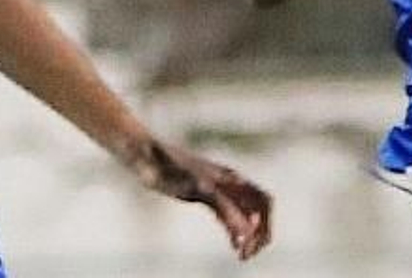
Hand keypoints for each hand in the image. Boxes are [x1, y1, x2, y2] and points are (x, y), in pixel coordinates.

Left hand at [128, 137, 271, 259]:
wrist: (147, 156)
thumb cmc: (170, 168)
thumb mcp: (198, 188)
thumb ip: (222, 206)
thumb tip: (244, 231)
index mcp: (232, 179)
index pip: (262, 201)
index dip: (265, 224)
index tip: (253, 245)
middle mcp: (230, 183)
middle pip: (258, 209)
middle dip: (260, 232)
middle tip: (248, 255)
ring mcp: (219, 190)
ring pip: (244, 213)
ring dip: (248, 235)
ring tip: (242, 256)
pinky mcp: (206, 196)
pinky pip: (229, 215)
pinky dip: (234, 230)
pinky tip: (233, 244)